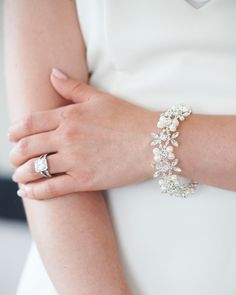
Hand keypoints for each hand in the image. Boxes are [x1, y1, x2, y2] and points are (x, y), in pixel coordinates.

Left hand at [9, 68, 158, 199]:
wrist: (153, 142)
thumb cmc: (128, 118)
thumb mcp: (100, 98)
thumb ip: (72, 87)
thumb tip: (52, 73)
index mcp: (69, 116)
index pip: (29, 123)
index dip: (15, 131)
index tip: (12, 137)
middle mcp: (67, 138)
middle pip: (27, 147)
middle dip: (15, 154)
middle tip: (14, 158)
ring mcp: (75, 161)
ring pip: (36, 169)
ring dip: (21, 173)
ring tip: (19, 176)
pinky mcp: (85, 180)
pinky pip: (51, 189)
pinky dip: (35, 192)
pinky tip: (27, 192)